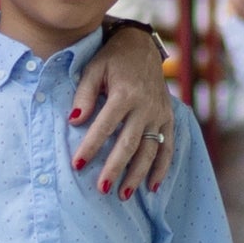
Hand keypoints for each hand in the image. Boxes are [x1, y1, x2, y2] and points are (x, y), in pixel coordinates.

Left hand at [73, 19, 177, 195]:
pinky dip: (162, 168)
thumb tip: (74, 121)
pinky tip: (151, 187)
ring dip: (137, 174)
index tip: (77, 165)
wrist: (141, 47)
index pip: (105, 125)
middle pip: (130, 143)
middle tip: (102, 189)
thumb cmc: (111, 60)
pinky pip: (168, 147)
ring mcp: (160, 114)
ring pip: (150, 150)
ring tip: (122, 195)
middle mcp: (146, 106)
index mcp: (125, 93)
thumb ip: (84, 95)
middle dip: (115, 168)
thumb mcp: (93, 69)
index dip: (91, 146)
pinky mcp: (169, 118)